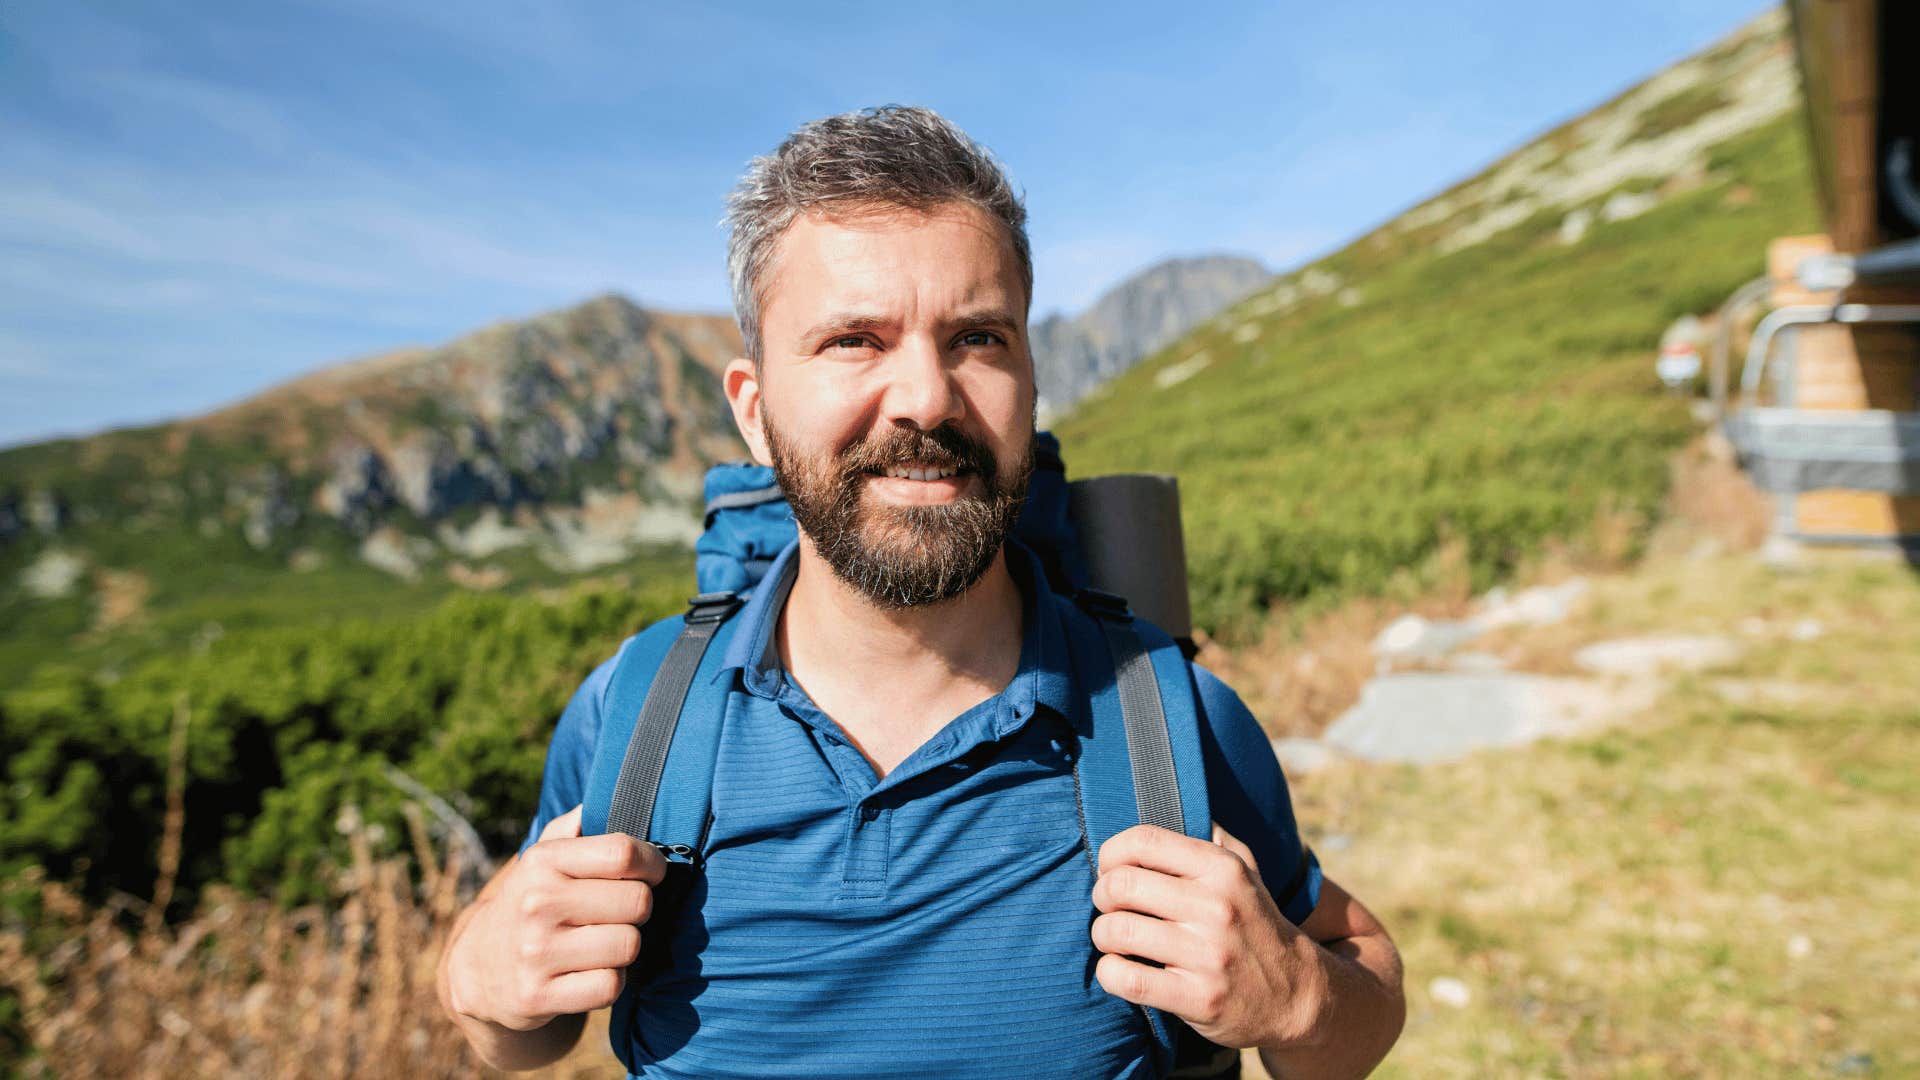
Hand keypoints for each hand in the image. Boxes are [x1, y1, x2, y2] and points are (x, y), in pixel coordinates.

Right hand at [443, 805, 665, 1030]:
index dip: (652, 863)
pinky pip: (610, 986)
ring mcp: (536, 952)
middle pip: (637, 903)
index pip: (622, 853)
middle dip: (639, 910)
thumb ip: (572, 827)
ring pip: (628, 946)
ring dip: (625, 947)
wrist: (478, 968)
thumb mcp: (540, 860)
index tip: (651, 873)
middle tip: (619, 914)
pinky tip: (591, 972)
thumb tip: (607, 797)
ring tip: (603, 943)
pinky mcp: (538, 996)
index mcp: (543, 862)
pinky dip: (611, 981)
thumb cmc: (529, 903)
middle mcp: (537, 903)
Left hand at [1091, 822, 1328, 1050]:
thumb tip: (1173, 800)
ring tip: (1114, 938)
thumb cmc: (1254, 922)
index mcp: (1222, 869)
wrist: (1297, 994)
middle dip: (1102, 895)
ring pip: (1117, 931)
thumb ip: (1212, 835)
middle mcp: (1216, 907)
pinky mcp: (1198, 999)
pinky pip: (1126, 978)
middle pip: (1121, 885)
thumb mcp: (1246, 870)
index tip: (1111, 869)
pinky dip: (1109, 973)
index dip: (1111, 853)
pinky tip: (1121, 969)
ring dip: (1103, 935)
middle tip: (1110, 906)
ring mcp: (1208, 955)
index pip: (1143, 841)